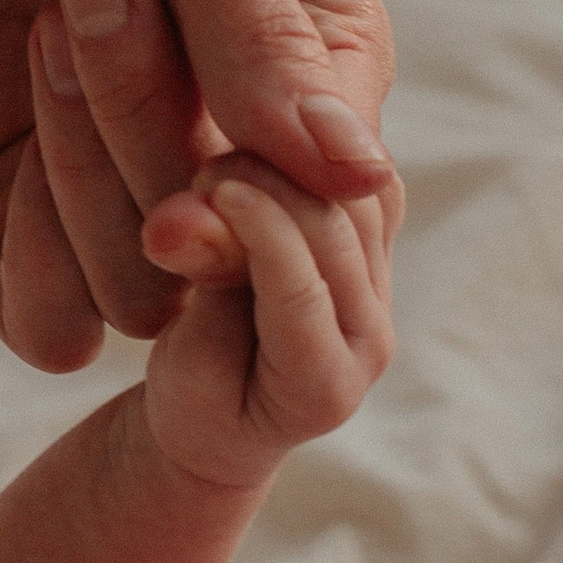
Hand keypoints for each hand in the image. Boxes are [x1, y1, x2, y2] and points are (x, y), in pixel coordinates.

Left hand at [0, 0, 394, 372]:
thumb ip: (259, 35)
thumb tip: (358, 178)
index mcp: (308, 60)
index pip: (337, 198)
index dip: (279, 190)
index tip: (217, 125)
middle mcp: (224, 145)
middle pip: (228, 250)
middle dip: (149, 122)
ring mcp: (113, 192)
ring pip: (140, 294)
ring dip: (84, 164)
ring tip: (44, 16)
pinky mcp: (7, 226)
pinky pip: (49, 325)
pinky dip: (34, 259)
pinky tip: (6, 131)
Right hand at [133, 151, 398, 495]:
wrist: (225, 415)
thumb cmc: (197, 399)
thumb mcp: (186, 360)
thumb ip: (205, 286)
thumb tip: (183, 216)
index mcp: (323, 387)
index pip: (302, 290)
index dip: (261, 229)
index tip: (210, 187)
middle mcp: (369, 341)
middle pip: (340, 237)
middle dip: (275, 187)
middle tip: (205, 171)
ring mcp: (378, 297)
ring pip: (362, 204)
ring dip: (297, 166)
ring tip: (225, 165)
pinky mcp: (373, 257)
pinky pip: (367, 192)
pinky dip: (325, 160)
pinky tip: (269, 147)